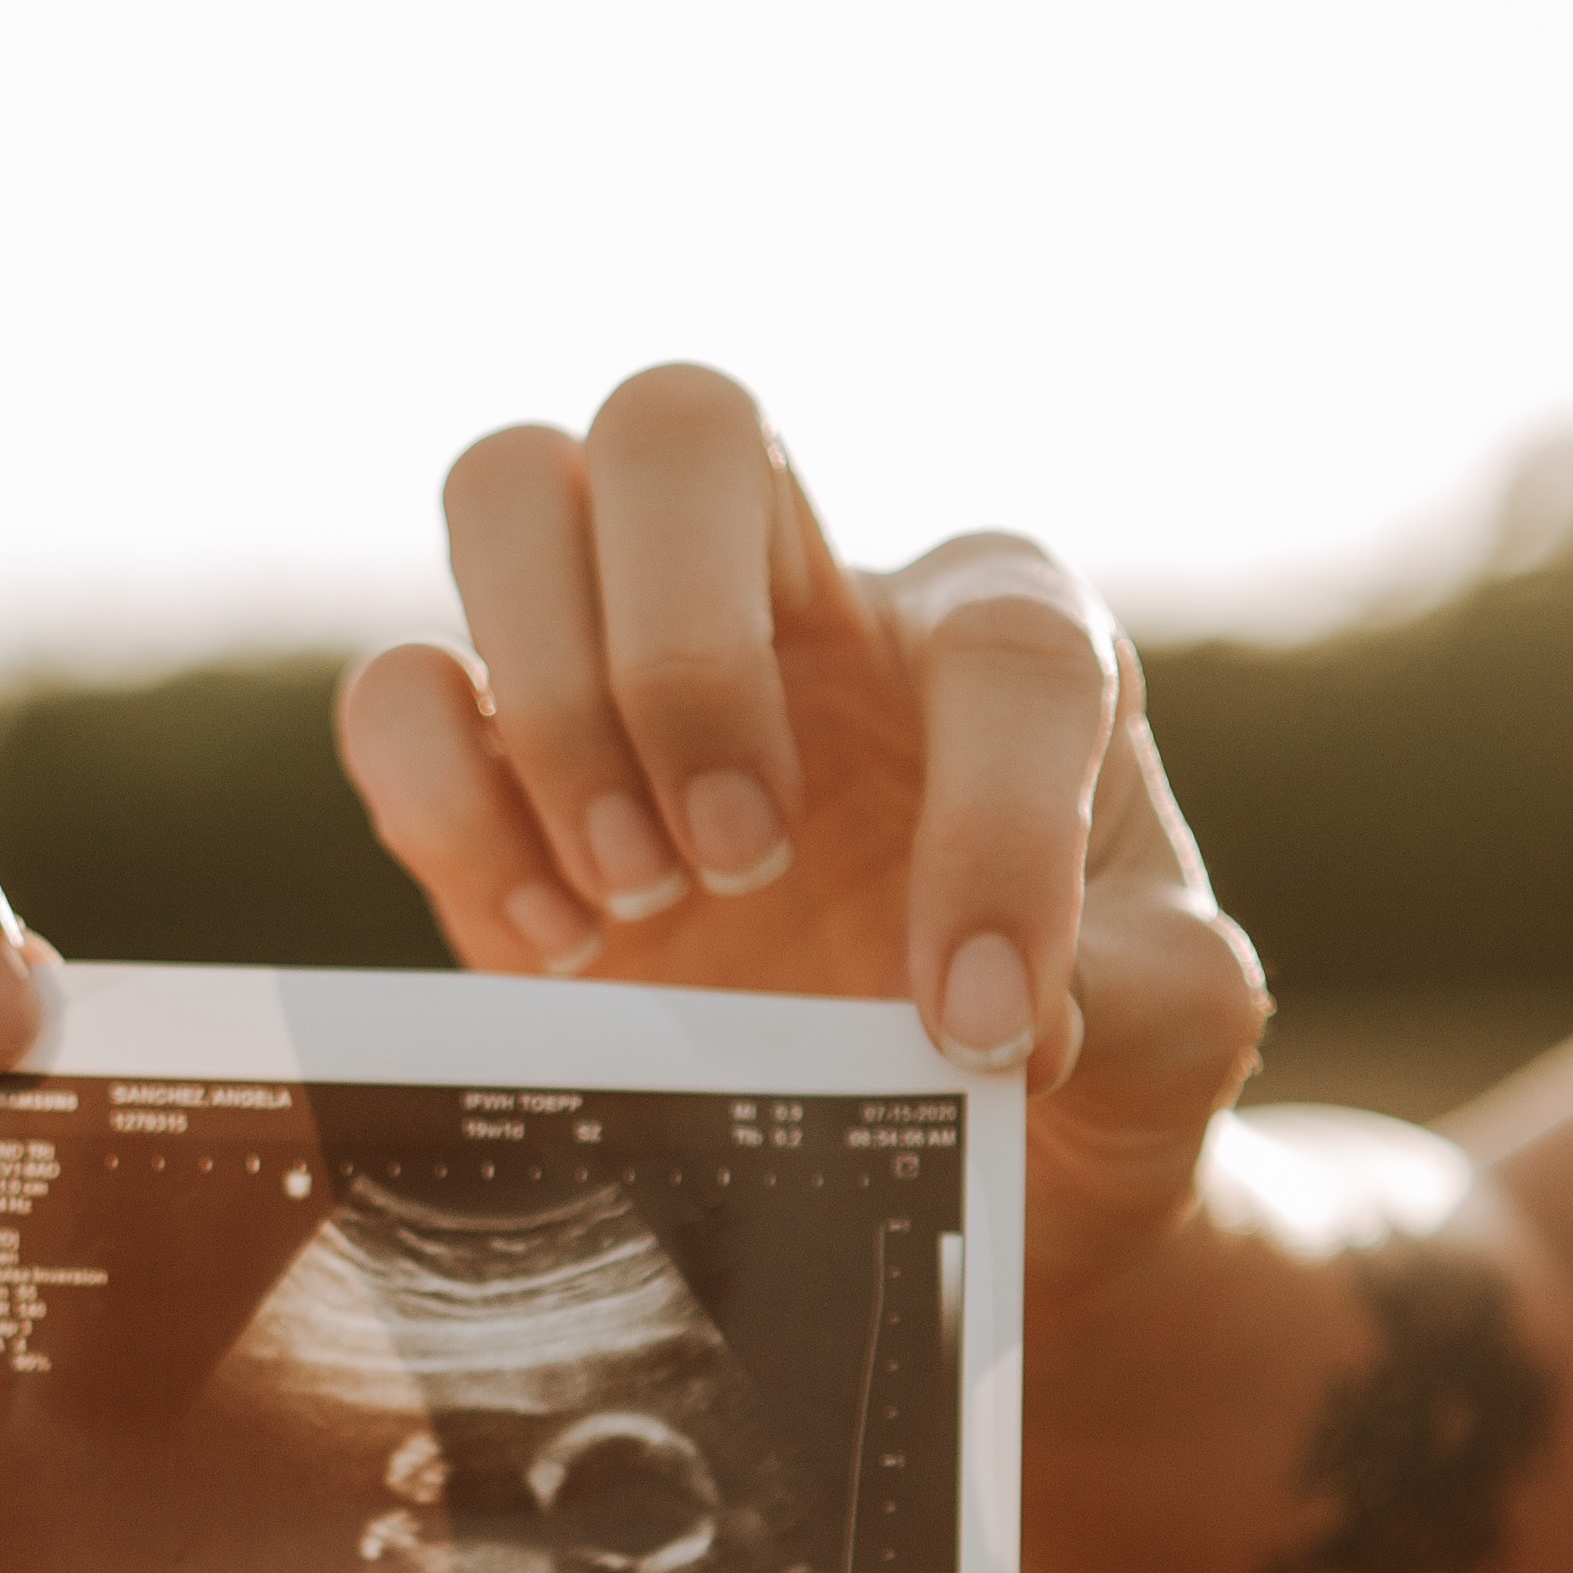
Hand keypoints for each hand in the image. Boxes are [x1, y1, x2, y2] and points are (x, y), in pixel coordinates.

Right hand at [336, 363, 1266, 1293]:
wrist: (958, 1152)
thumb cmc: (1076, 1046)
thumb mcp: (1174, 1033)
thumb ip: (1146, 999)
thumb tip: (1012, 1011)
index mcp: (1000, 634)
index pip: (1000, 646)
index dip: (996, 832)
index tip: (977, 1024)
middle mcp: (805, 600)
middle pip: (679, 420)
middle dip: (684, 650)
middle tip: (738, 862)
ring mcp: (630, 665)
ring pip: (508, 490)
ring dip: (552, 700)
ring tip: (638, 900)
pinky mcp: (503, 776)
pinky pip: (398, 692)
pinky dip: (444, 805)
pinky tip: (554, 950)